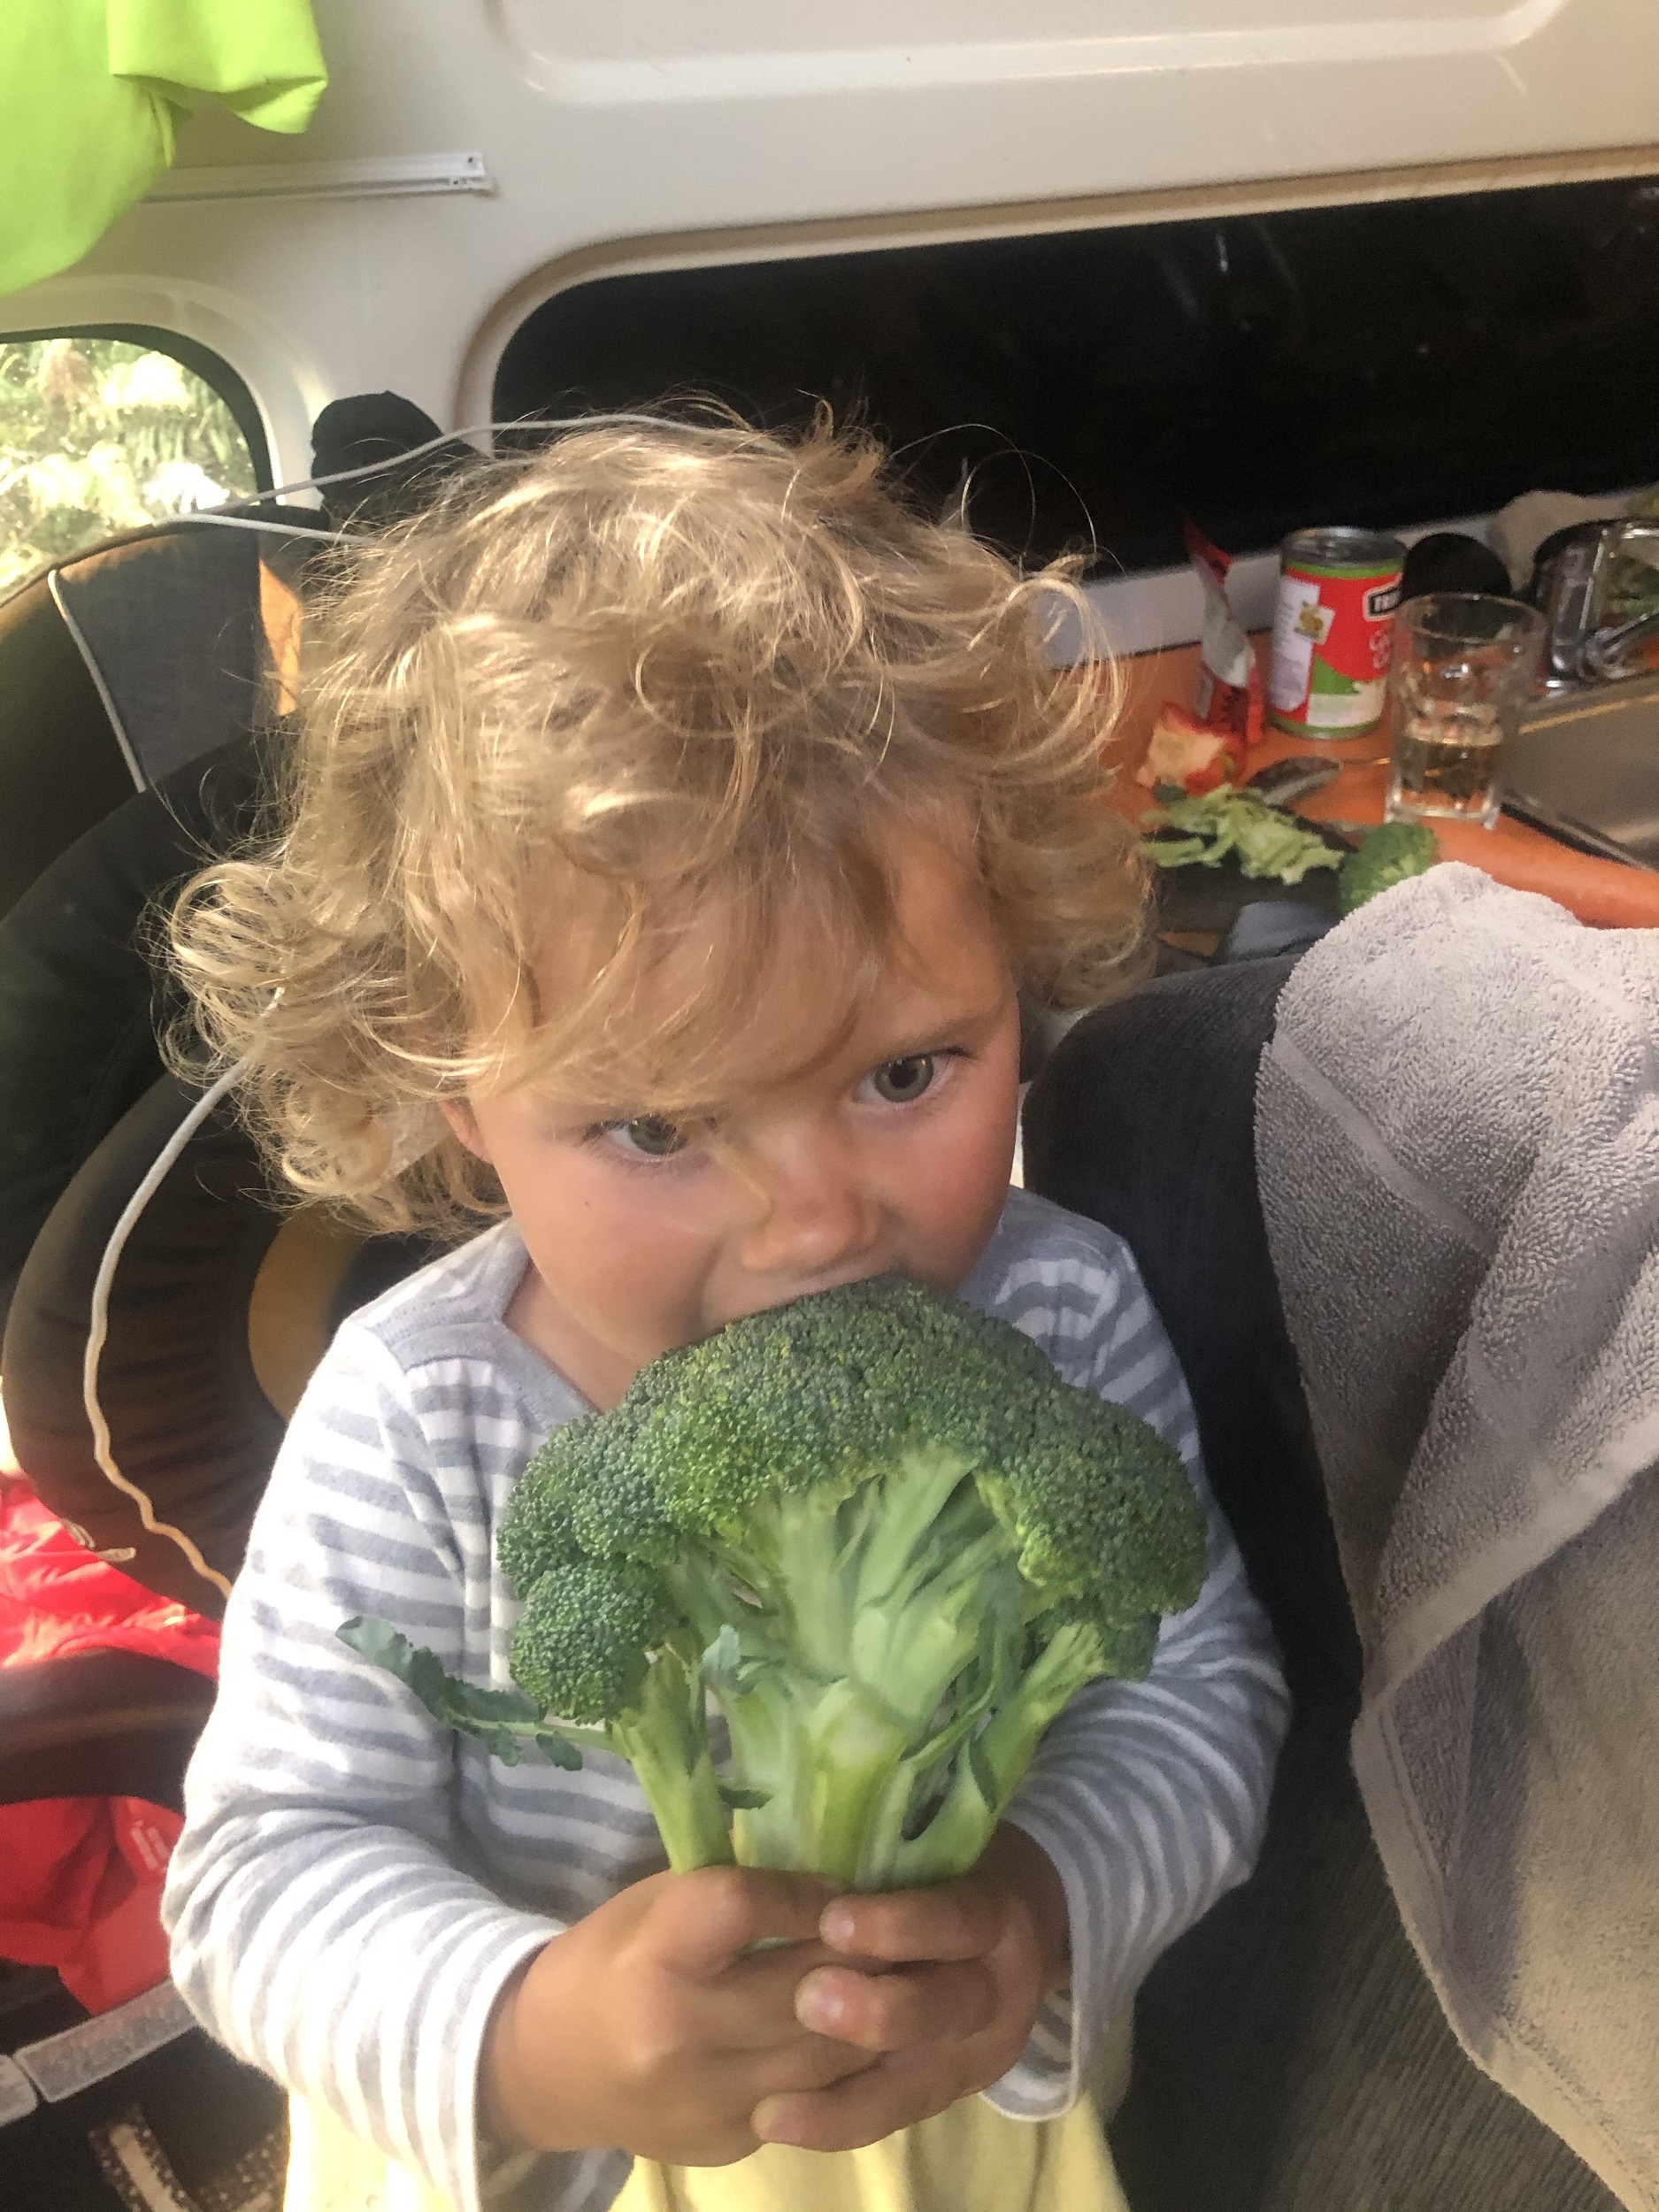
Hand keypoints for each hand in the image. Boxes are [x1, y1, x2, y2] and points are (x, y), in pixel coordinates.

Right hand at [482, 1866, 877, 2163]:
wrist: (546, 2068)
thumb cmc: (611, 1958)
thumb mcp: (655, 1901)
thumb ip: (734, 1889)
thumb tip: (832, 1860)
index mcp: (654, 1957)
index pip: (747, 1909)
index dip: (807, 1891)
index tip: (846, 1882)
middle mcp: (681, 2035)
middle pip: (805, 1987)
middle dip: (870, 1954)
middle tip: (915, 1925)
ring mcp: (709, 2100)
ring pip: (828, 2055)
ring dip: (878, 2013)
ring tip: (912, 1976)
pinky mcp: (730, 2143)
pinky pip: (817, 2102)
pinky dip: (852, 2064)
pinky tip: (876, 2032)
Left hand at [753, 1824, 1069, 2151]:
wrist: (1020, 1929)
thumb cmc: (950, 1865)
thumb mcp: (941, 1841)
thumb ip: (890, 1847)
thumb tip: (804, 1815)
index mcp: (997, 1914)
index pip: (955, 1919)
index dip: (900, 1923)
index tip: (833, 1919)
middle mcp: (998, 1989)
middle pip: (944, 2008)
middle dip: (876, 2011)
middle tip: (807, 2000)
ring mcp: (976, 2051)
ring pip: (917, 2080)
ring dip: (843, 2093)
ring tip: (771, 2104)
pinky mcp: (949, 2090)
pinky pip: (895, 2114)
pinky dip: (836, 2122)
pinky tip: (774, 2123)